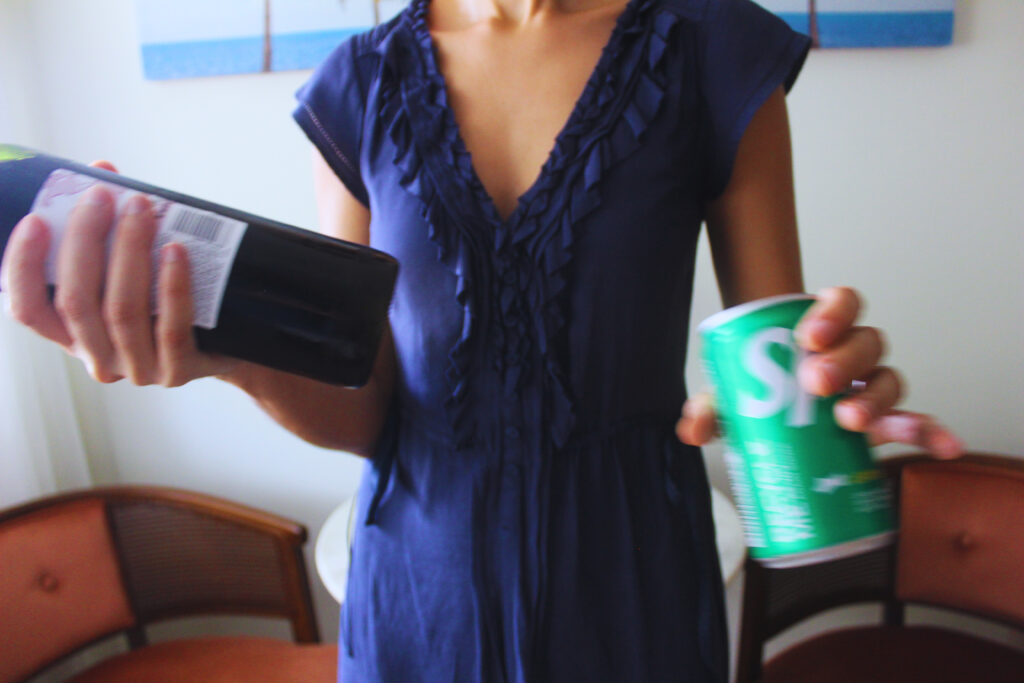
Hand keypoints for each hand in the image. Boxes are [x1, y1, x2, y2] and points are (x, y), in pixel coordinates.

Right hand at [0, 161, 237, 385]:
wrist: (232, 343)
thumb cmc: (171, 298)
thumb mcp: (132, 268)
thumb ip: (111, 227)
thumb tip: (102, 169)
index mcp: (73, 335)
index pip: (28, 310)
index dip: (23, 267)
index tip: (35, 220)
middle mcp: (98, 358)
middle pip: (76, 302)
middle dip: (84, 242)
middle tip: (102, 196)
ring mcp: (139, 369)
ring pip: (122, 312)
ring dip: (129, 252)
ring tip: (141, 208)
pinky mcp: (180, 372)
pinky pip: (171, 327)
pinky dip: (172, 285)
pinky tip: (175, 250)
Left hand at [676, 287, 962, 458]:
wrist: (779, 409)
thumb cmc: (760, 387)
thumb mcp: (733, 392)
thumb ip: (713, 405)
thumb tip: (691, 428)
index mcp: (821, 326)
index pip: (840, 301)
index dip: (830, 314)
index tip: (808, 336)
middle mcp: (854, 350)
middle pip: (866, 342)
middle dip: (844, 361)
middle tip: (815, 383)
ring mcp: (873, 385)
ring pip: (890, 380)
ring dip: (876, 400)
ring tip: (849, 421)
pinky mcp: (885, 421)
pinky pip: (915, 422)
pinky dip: (931, 431)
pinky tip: (943, 445)